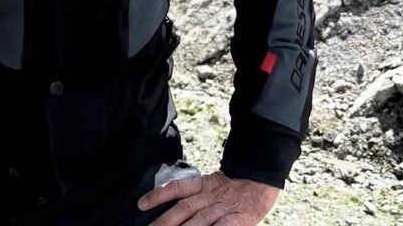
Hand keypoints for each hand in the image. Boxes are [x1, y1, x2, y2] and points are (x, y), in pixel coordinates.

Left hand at [137, 170, 278, 225]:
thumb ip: (196, 195)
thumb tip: (173, 206)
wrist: (262, 181)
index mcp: (203, 184)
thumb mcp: (213, 185)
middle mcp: (210, 195)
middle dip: (165, 221)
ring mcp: (223, 209)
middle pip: (183, 208)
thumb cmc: (235, 187)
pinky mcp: (237, 220)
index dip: (158, 195)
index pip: (177, 188)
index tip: (141, 204)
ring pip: (198, 221)